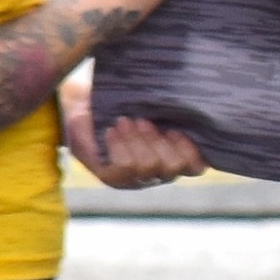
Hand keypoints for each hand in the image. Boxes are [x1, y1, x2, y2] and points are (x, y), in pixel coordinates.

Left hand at [59, 77, 205, 188]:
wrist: (83, 105)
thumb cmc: (123, 103)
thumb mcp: (152, 105)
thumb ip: (172, 110)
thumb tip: (193, 99)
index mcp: (175, 157)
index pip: (196, 167)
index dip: (189, 150)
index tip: (173, 129)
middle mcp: (158, 174)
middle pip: (173, 166)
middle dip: (157, 141)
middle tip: (142, 121)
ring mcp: (135, 180)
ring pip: (148, 166)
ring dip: (136, 140)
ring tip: (124, 122)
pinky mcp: (112, 179)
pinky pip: (125, 166)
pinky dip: (119, 145)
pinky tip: (112, 131)